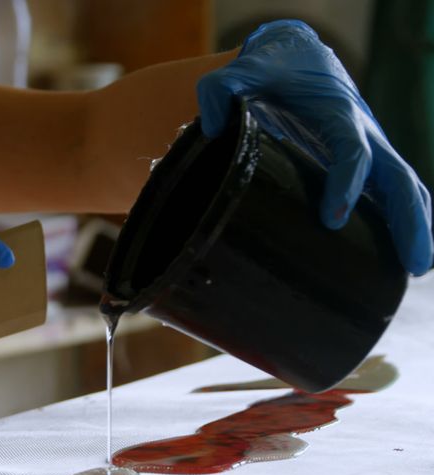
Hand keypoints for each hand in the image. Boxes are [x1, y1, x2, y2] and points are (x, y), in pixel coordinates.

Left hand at [197, 19, 432, 274]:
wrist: (299, 56)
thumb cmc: (271, 70)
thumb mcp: (242, 71)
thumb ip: (221, 90)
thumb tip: (211, 125)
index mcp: (338, 112)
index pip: (352, 151)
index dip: (347, 184)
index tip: (332, 220)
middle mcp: (364, 131)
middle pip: (398, 177)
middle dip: (407, 219)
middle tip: (412, 264)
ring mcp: (370, 147)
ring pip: (405, 186)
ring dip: (415, 225)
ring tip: (415, 268)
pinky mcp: (366, 159)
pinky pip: (394, 189)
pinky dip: (404, 217)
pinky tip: (399, 255)